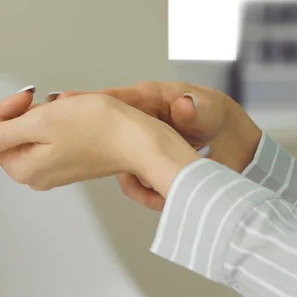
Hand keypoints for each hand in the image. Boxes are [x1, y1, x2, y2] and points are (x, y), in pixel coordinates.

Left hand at [0, 90, 198, 194]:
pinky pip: (48, 137)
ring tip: (65, 110)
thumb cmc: (98, 128)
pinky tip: (76, 117)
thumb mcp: (40, 122)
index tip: (27, 97)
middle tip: (47, 102)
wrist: (141, 140)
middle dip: (23, 112)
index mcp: (22, 169)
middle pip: (7, 134)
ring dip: (42, 115)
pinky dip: (56, 122)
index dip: (4, 109)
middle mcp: (34, 176)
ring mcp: (52, 171)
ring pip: (29, 133)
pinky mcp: (68, 163)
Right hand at [47, 81, 261, 208]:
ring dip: (132, 181)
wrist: (229, 143)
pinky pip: (131, 181)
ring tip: (153, 193)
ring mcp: (137, 144)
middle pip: (104, 131)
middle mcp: (137, 121)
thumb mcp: (208, 110)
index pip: (114, 98)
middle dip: (94, 146)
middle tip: (86, 157)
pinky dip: (145, 192)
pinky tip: (162, 198)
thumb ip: (196, 109)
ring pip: (118, 162)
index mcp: (148, 99)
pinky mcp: (142, 164)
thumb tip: (185, 104)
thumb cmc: (213, 115)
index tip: (66, 101)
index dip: (89, 100)